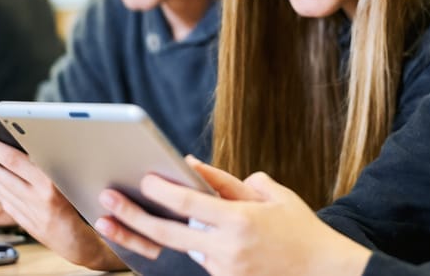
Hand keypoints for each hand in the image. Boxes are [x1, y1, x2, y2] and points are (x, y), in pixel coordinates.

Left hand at [0, 132, 125, 270]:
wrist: (79, 238)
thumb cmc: (82, 203)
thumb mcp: (70, 177)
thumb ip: (48, 163)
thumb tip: (29, 141)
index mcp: (50, 182)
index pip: (13, 159)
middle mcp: (36, 196)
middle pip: (2, 171)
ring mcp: (27, 210)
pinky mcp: (22, 220)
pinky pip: (4, 201)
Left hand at [95, 158, 371, 275]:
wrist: (322, 272)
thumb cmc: (299, 229)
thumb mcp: (271, 196)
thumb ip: (229, 181)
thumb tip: (192, 165)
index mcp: (240, 221)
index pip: (189, 203)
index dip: (161, 190)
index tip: (141, 178)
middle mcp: (226, 249)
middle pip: (167, 233)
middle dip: (132, 216)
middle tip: (107, 200)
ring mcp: (223, 271)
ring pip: (174, 250)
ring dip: (140, 237)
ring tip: (110, 223)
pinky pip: (190, 262)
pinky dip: (167, 250)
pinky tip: (141, 238)